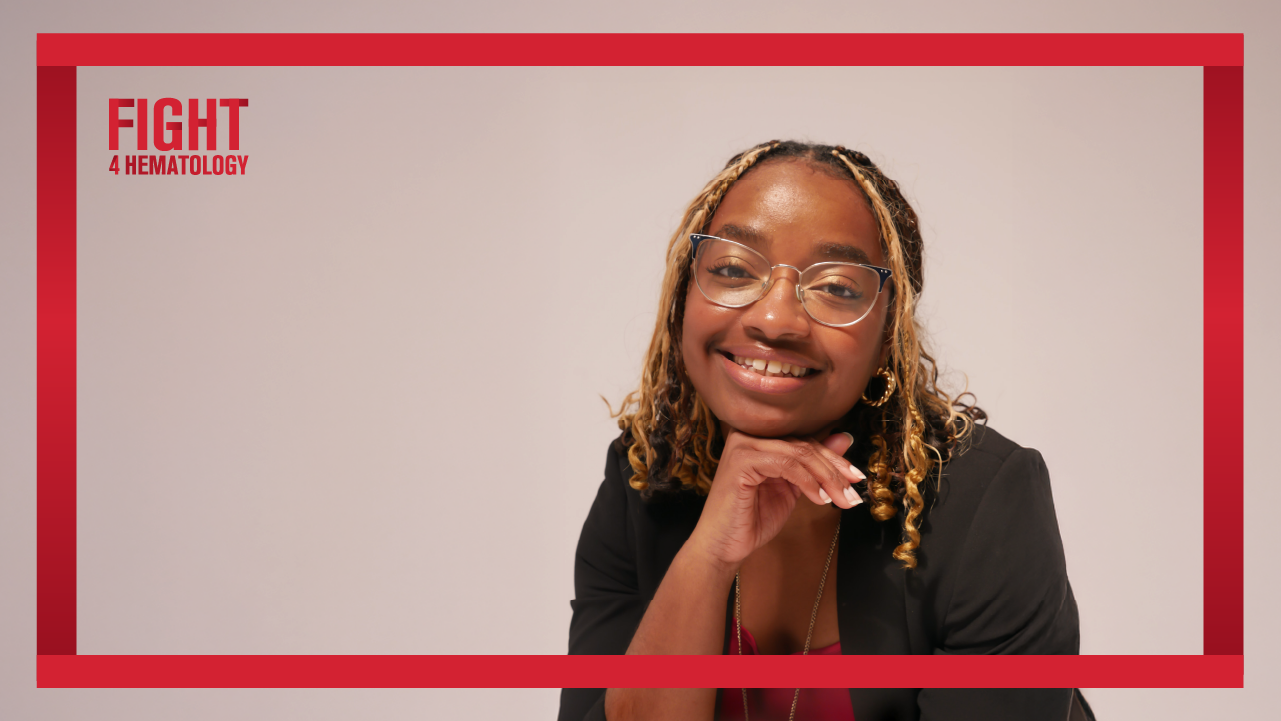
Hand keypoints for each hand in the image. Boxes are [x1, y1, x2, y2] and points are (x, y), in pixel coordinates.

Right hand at [687, 429, 864, 568]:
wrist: (723, 545)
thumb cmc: (753, 519)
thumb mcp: (793, 489)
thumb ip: (813, 465)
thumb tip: (845, 438)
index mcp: (759, 439)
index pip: (804, 441)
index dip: (834, 458)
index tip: (857, 477)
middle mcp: (748, 435)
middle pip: (804, 445)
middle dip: (835, 470)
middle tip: (854, 491)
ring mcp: (743, 445)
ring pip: (799, 453)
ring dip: (826, 478)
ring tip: (841, 499)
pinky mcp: (741, 460)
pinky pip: (786, 464)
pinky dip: (808, 482)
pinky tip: (819, 499)